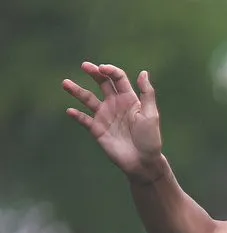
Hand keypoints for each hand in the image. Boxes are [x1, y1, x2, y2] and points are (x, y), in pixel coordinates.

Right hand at [63, 63, 164, 179]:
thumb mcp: (151, 115)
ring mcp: (105, 116)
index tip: (102, 69)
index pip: (117, 78)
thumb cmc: (150, 139)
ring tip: (65, 83)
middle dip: (93, 73)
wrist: (143, 162)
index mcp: (129, 99)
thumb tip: (143, 72)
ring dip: (76, 91)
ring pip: (88, 99)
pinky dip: (76, 115)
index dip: (110, 71)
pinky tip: (70, 111)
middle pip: (102, 83)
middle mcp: (115, 104)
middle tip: (84, 65)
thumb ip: (146, 93)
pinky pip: (83, 119)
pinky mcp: (97, 129)